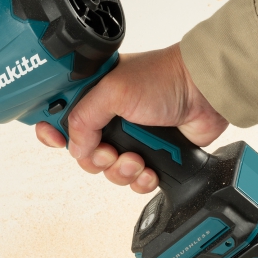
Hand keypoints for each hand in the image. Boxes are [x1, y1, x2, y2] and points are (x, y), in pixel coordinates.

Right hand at [35, 43, 228, 192]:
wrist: (206, 92)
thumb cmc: (164, 78)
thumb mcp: (112, 91)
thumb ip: (82, 119)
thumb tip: (74, 148)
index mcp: (91, 96)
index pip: (58, 117)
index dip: (52, 131)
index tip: (55, 139)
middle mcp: (106, 118)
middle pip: (81, 153)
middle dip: (95, 158)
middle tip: (110, 150)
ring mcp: (127, 137)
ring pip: (106, 170)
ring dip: (120, 170)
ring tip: (137, 159)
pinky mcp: (147, 154)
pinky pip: (131, 180)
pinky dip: (139, 179)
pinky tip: (150, 168)